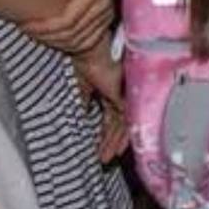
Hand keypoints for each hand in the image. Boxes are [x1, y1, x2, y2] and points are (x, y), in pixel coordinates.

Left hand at [25, 0, 114, 54]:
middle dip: (46, 36)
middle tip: (27, 30)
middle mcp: (104, 7)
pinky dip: (68, 46)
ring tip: (37, 35)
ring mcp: (106, 17)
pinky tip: (53, 39)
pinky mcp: (106, 24)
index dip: (45, 27)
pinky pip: (87, 43)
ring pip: (79, 41)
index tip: (26, 24)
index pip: (67, 20)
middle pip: (72, 34)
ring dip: (55, 42)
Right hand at [77, 49, 127, 164]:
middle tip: (105, 158)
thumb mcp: (81, 84)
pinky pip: (127, 120)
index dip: (105, 131)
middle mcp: (120, 93)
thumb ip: (83, 99)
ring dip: (114, 143)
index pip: (110, 115)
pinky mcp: (125, 96)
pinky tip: (118, 149)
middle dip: (110, 141)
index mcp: (109, 89)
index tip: (100, 146)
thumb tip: (81, 113)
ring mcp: (124, 94)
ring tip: (109, 159)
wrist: (89, 49)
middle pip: (118, 122)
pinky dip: (122, 137)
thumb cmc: (85, 59)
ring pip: (124, 124)